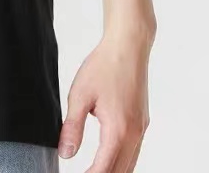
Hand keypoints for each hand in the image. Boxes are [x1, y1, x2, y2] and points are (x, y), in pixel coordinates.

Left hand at [58, 30, 152, 171]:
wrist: (128, 47)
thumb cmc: (103, 66)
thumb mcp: (79, 95)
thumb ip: (72, 127)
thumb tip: (66, 154)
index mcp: (118, 130)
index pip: (104, 168)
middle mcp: (134, 134)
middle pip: (120, 171)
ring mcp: (141, 129)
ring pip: (130, 164)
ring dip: (113, 171)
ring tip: (93, 170)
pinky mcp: (142, 122)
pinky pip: (134, 151)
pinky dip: (122, 161)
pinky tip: (109, 159)